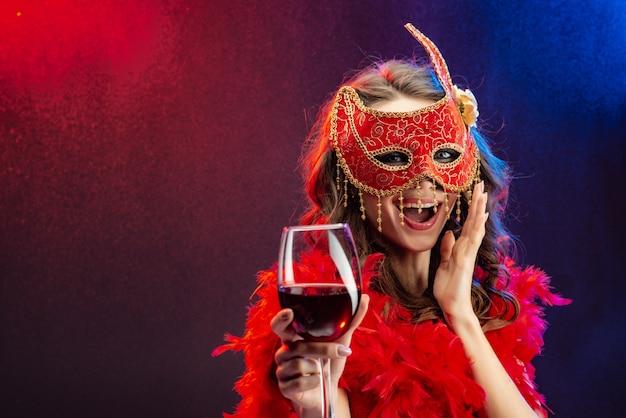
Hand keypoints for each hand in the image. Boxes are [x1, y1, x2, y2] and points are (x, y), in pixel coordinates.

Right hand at [271, 294, 368, 412]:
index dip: (281, 318)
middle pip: (296, 347)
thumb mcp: (340, 340)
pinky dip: (314, 382)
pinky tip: (317, 381)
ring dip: (319, 368)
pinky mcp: (285, 387)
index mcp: (293, 337)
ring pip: (300, 365)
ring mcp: (282, 370)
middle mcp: (284, 351)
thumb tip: (365, 297)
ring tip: (322, 370)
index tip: (289, 312)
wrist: (327, 392)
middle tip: (337, 351)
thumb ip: (350, 320)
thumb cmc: (329, 362)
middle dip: (317, 350)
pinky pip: (299, 382)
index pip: (279, 325)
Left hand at [434, 181, 488, 329]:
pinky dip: (477, 228)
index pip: (468, 224)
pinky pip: (472, 241)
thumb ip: (448, 249)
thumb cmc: (448, 288)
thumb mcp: (444, 264)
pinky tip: (481, 216)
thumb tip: (449, 233)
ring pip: (475, 227)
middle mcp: (467, 249)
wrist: (452, 307)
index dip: (471, 209)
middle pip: (474, 221)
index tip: (475, 193)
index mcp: (462, 249)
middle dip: (477, 203)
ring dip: (479, 210)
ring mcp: (468, 254)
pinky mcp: (465, 261)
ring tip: (483, 193)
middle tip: (481, 184)